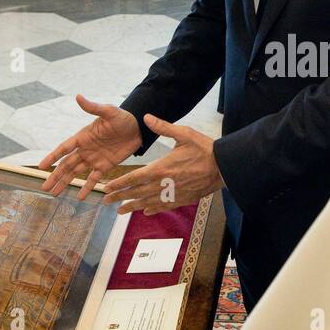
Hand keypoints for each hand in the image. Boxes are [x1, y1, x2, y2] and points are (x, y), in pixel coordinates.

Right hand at [38, 95, 141, 199]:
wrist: (139, 127)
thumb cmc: (123, 117)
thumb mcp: (108, 112)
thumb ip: (93, 108)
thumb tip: (78, 96)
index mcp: (83, 137)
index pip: (64, 148)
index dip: (52, 157)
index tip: (41, 166)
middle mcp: (85, 149)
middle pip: (66, 165)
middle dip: (55, 176)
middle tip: (44, 187)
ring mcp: (94, 159)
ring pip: (76, 173)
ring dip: (65, 183)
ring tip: (54, 194)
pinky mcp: (105, 166)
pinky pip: (94, 178)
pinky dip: (87, 187)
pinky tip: (79, 197)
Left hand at [101, 115, 224, 214]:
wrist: (223, 166)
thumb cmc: (204, 148)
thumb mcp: (183, 133)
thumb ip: (163, 127)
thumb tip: (146, 117)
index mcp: (161, 167)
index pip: (134, 177)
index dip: (119, 183)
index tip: (107, 187)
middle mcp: (163, 184)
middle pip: (137, 192)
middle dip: (120, 197)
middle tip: (105, 201)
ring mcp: (173, 194)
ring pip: (148, 202)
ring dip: (132, 207)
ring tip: (120, 211)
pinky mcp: (183, 199)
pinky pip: (164, 206)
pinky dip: (153, 209)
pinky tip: (146, 212)